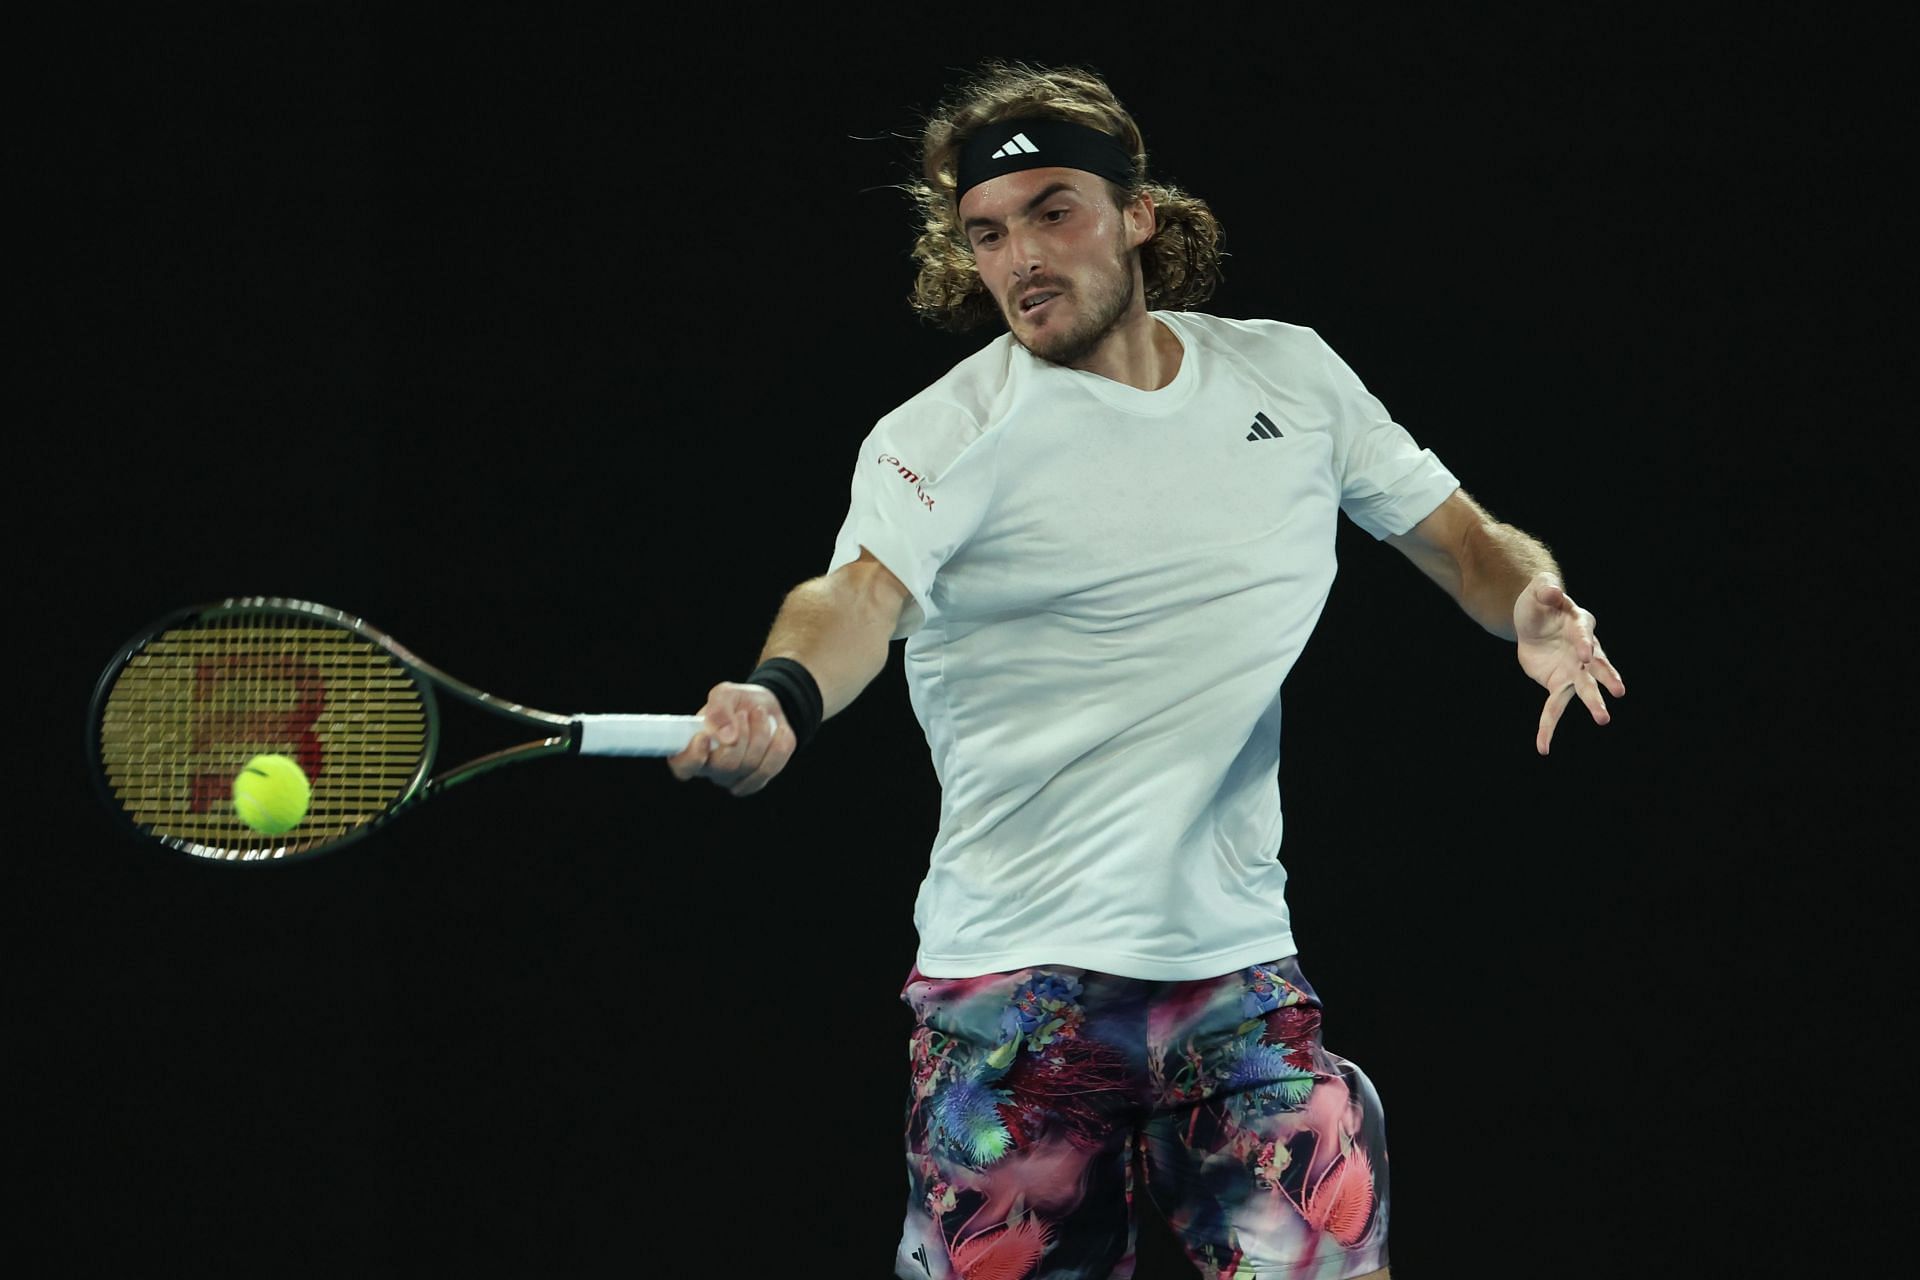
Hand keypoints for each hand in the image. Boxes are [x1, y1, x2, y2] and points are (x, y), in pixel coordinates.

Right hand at [666, 681, 795, 795]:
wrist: (766, 708)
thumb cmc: (737, 702)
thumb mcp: (726, 693)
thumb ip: (719, 709)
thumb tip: (726, 736)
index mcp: (693, 748)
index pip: (683, 767)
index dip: (692, 757)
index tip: (704, 737)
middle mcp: (711, 768)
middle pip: (724, 766)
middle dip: (741, 735)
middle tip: (744, 713)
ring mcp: (734, 778)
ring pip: (750, 766)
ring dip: (760, 734)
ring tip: (759, 714)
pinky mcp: (757, 779)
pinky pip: (770, 768)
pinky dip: (778, 745)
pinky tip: (778, 731)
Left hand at [1514, 573, 1625, 754]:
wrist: (1532, 622)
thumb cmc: (1539, 603)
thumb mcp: (1538, 592)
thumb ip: (1545, 591)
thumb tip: (1549, 590)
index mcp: (1580, 625)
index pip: (1585, 636)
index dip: (1586, 644)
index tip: (1587, 654)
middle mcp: (1584, 651)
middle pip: (1596, 666)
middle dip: (1606, 678)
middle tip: (1618, 692)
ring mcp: (1574, 670)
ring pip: (1584, 689)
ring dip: (1593, 703)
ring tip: (1604, 719)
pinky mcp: (1559, 684)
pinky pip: (1554, 708)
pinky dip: (1548, 727)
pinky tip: (1543, 746)